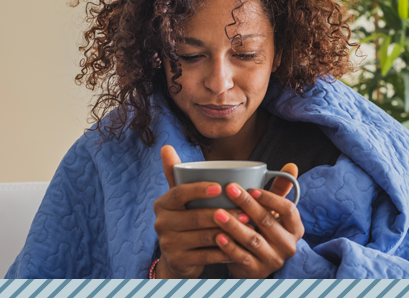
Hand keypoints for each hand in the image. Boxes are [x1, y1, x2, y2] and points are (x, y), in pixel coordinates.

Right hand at [153, 145, 248, 278]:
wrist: (179, 257)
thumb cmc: (187, 218)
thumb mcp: (180, 198)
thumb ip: (176, 173)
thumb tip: (166, 146)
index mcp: (163, 204)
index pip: (179, 193)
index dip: (198, 189)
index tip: (219, 187)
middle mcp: (161, 223)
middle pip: (195, 217)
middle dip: (223, 214)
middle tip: (246, 212)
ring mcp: (168, 244)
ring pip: (203, 236)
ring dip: (228, 232)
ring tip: (247, 227)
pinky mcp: (179, 262)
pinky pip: (206, 256)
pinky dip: (225, 251)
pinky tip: (240, 247)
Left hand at [213, 164, 304, 278]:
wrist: (255, 264)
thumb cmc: (264, 230)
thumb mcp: (274, 212)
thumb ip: (280, 190)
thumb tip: (292, 165)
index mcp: (295, 228)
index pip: (288, 209)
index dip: (271, 198)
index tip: (252, 188)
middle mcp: (288, 245)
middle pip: (267, 222)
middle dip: (247, 205)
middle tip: (229, 189)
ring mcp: (273, 260)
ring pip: (253, 240)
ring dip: (234, 225)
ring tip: (217, 213)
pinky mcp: (257, 271)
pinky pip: (242, 257)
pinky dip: (229, 247)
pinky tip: (217, 236)